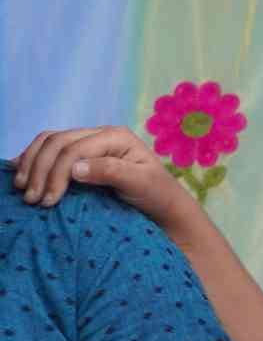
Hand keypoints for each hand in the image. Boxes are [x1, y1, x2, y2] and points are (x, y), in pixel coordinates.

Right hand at [13, 125, 195, 223]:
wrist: (164, 205)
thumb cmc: (157, 195)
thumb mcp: (141, 183)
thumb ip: (111, 172)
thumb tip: (75, 168)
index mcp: (116, 136)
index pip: (74, 149)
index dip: (56, 173)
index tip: (48, 201)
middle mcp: (101, 135)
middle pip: (57, 143)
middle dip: (40, 170)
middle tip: (31, 199)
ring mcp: (89, 143)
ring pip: (49, 143)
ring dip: (31, 164)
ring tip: (22, 189)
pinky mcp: (80, 155)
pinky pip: (49, 150)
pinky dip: (32, 160)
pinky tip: (21, 174)